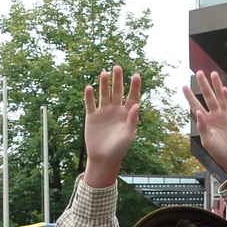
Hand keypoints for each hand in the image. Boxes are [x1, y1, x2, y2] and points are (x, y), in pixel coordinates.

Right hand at [82, 67, 141, 186]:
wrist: (103, 158)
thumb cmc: (119, 149)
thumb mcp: (128, 136)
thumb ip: (132, 120)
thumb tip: (136, 105)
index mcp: (127, 114)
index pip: (132, 97)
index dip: (134, 87)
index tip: (136, 75)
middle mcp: (116, 110)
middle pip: (117, 91)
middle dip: (117, 80)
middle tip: (117, 67)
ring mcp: (103, 112)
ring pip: (104, 94)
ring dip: (104, 84)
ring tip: (104, 73)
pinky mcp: (92, 117)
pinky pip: (90, 104)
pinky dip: (89, 96)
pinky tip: (89, 87)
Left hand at [184, 71, 226, 184]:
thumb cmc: (220, 153)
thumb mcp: (208, 141)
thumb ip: (202, 127)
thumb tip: (198, 112)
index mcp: (206, 122)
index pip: (196, 106)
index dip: (190, 97)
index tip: (184, 86)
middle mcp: (215, 116)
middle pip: (208, 97)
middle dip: (204, 85)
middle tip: (199, 73)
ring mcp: (226, 116)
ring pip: (220, 97)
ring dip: (216, 86)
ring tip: (213, 74)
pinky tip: (223, 89)